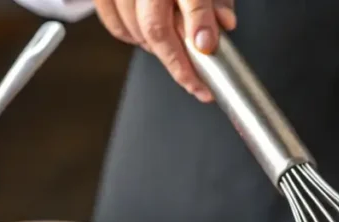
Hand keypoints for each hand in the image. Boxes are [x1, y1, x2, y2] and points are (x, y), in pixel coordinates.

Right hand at [94, 0, 236, 101]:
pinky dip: (131, 36)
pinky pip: (114, 23)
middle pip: (156, 26)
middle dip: (178, 62)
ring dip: (156, 49)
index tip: (208, 55)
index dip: (200, 31)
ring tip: (176, 55)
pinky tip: (148, 38)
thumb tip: (224, 25)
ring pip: (133, 29)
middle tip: (196, 82)